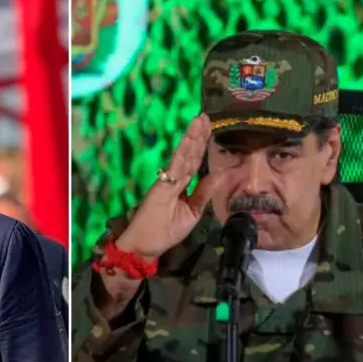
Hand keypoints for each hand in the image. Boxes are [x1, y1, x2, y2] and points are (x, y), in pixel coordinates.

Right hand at [115, 114, 221, 258]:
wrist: (144, 245)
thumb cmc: (164, 231)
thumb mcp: (192, 212)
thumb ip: (203, 193)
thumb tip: (219, 174)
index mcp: (183, 185)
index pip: (195, 162)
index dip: (202, 145)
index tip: (209, 128)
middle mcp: (175, 179)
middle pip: (191, 154)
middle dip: (199, 135)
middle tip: (206, 116)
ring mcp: (167, 182)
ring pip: (184, 156)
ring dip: (192, 138)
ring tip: (199, 121)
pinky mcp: (161, 187)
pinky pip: (175, 167)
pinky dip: (183, 153)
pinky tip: (190, 140)